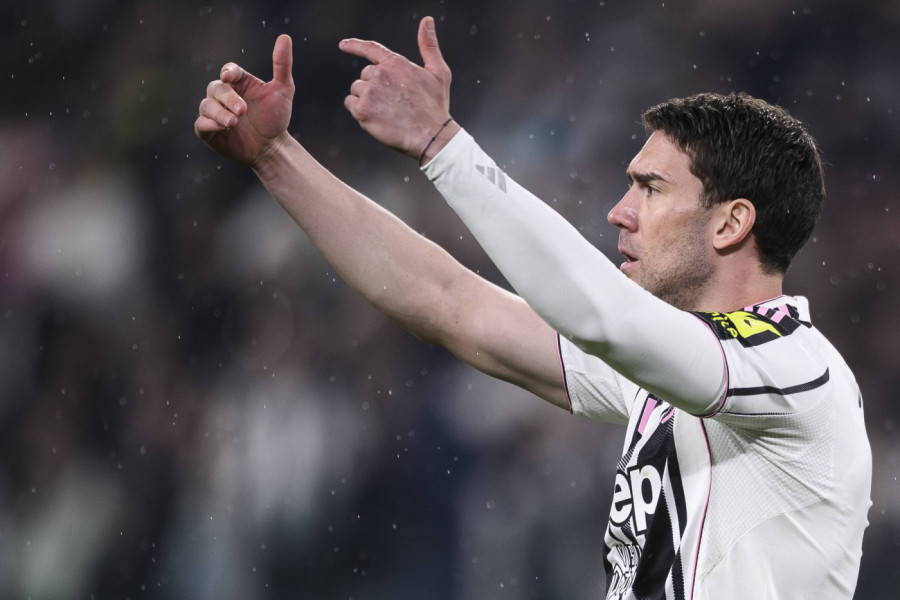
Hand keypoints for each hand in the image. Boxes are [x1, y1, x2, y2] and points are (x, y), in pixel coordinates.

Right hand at [195, 34, 294, 167]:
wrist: (272, 147)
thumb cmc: (276, 117)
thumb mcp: (284, 90)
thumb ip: (282, 65)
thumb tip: (285, 37)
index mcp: (239, 82)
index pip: (229, 70)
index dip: (228, 72)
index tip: (229, 77)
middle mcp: (224, 95)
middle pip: (216, 88)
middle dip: (228, 98)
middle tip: (242, 111)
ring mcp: (215, 113)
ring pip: (206, 106)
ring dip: (218, 113)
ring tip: (233, 123)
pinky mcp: (209, 131)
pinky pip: (200, 124)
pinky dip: (208, 124)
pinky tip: (221, 128)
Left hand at [340, 16, 458, 161]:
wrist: (431, 135)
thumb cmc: (435, 107)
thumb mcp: (438, 72)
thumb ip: (429, 45)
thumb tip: (427, 21)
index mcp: (396, 63)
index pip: (370, 48)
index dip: (354, 45)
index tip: (343, 45)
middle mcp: (380, 74)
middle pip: (364, 75)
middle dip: (374, 86)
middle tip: (392, 102)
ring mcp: (370, 92)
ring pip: (356, 89)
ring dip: (366, 99)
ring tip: (386, 111)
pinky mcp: (362, 110)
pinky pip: (350, 103)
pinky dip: (359, 110)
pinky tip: (376, 117)